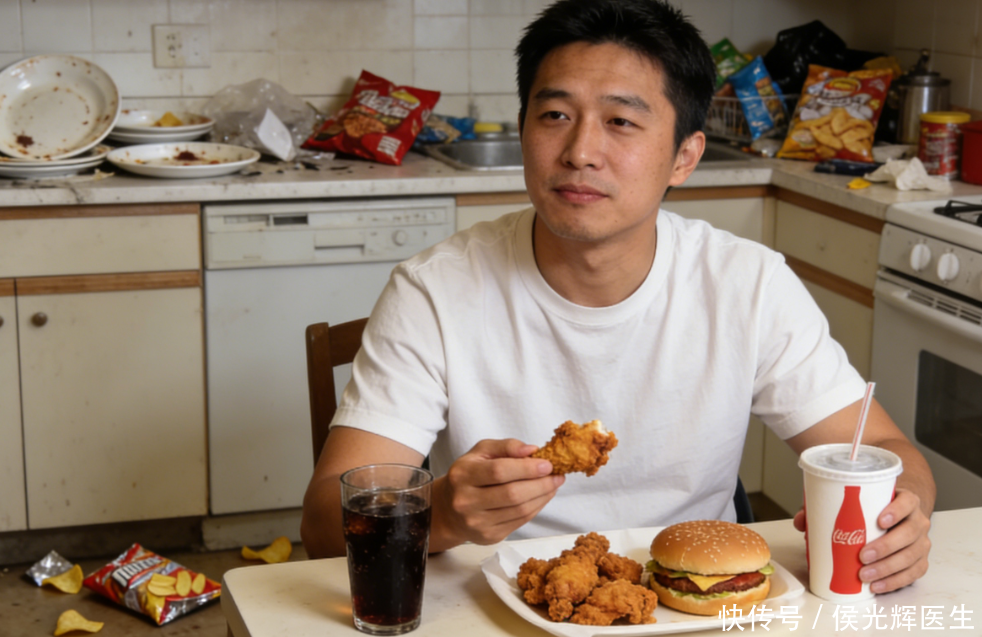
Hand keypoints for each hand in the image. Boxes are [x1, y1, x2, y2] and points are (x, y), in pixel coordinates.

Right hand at [433, 438, 563, 547]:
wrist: (449, 510)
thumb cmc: (469, 475)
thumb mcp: (481, 452)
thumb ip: (506, 446)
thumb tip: (532, 450)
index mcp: (463, 475)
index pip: (499, 471)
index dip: (527, 468)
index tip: (547, 464)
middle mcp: (466, 501)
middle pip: (512, 494)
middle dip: (541, 484)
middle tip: (557, 475)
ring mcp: (477, 522)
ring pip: (520, 510)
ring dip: (543, 496)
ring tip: (553, 484)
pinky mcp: (489, 536)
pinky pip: (520, 522)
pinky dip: (536, 508)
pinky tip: (542, 497)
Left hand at [793, 488, 930, 593]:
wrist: (897, 516)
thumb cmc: (873, 508)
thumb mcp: (855, 502)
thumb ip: (827, 507)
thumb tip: (801, 521)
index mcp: (905, 500)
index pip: (907, 502)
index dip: (897, 510)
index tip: (880, 520)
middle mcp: (918, 521)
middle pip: (909, 533)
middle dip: (886, 547)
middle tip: (862, 556)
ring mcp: (921, 542)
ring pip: (911, 556)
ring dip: (888, 568)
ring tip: (865, 575)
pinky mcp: (920, 561)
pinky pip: (913, 574)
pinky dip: (895, 581)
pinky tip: (877, 585)